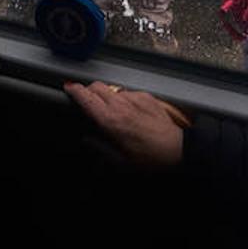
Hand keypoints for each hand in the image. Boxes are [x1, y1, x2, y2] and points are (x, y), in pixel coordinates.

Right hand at [64, 81, 186, 166]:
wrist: (179, 149)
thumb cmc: (151, 159)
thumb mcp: (121, 162)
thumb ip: (100, 148)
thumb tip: (87, 140)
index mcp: (111, 121)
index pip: (86, 97)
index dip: (74, 90)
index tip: (68, 88)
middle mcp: (121, 105)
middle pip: (97, 86)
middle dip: (88, 91)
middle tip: (87, 102)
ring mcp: (135, 98)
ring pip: (113, 89)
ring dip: (107, 96)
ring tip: (112, 113)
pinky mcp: (147, 96)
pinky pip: (129, 93)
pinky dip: (124, 99)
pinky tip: (130, 113)